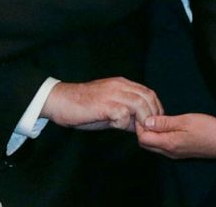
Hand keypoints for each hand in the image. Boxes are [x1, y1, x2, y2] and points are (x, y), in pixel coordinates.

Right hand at [40, 77, 162, 131]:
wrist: (59, 101)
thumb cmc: (82, 107)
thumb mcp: (108, 108)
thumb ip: (125, 113)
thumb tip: (140, 125)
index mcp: (121, 84)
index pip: (148, 92)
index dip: (155, 108)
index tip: (153, 124)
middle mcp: (119, 85)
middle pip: (148, 97)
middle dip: (153, 115)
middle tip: (148, 130)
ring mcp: (111, 94)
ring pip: (140, 104)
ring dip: (142, 120)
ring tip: (137, 132)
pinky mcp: (103, 104)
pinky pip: (123, 114)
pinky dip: (125, 124)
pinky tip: (118, 127)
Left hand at [136, 113, 215, 159]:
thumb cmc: (207, 129)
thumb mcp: (185, 121)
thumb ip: (164, 122)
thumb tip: (146, 122)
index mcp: (169, 144)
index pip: (143, 138)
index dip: (139, 126)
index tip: (143, 113)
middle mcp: (169, 152)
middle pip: (146, 143)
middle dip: (142, 129)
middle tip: (147, 114)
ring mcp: (175, 153)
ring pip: (154, 144)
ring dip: (151, 132)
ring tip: (156, 117)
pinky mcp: (180, 152)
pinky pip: (162, 145)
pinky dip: (159, 135)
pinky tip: (164, 124)